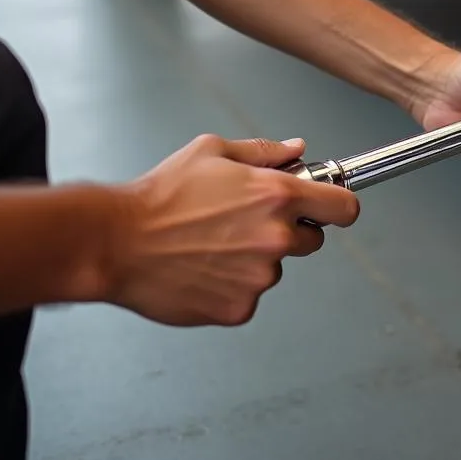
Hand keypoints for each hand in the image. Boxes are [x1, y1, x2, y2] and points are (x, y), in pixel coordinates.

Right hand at [106, 134, 358, 326]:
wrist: (116, 242)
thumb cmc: (161, 195)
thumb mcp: (214, 151)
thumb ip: (265, 152)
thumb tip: (298, 150)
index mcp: (278, 195)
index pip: (344, 207)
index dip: (339, 205)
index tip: (332, 207)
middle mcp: (276, 237)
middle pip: (312, 239)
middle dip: (291, 230)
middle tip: (247, 222)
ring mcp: (259, 277)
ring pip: (276, 268)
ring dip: (256, 258)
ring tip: (212, 243)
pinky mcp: (239, 308)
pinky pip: (249, 295)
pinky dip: (233, 285)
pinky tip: (202, 268)